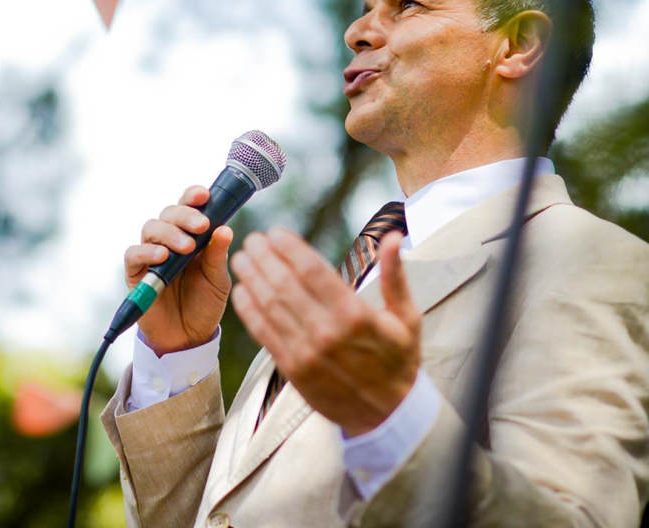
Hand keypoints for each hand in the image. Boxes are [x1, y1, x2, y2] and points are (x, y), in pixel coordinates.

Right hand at [124, 186, 232, 355]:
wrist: (188, 338)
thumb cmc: (204, 304)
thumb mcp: (218, 279)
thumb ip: (217, 255)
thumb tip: (225, 228)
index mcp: (192, 235)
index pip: (188, 207)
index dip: (193, 196)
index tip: (204, 195)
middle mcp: (170, 240)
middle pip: (169, 213)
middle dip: (185, 215)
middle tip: (201, 226)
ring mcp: (151, 255)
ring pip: (151, 228)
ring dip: (169, 233)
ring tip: (187, 247)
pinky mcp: (136, 273)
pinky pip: (133, 254)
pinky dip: (146, 252)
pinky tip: (163, 257)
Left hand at [230, 228, 419, 436]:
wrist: (388, 415)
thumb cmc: (398, 360)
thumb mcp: (407, 317)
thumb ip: (396, 275)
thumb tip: (393, 236)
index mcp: (355, 315)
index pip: (313, 271)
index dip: (290, 249)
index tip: (276, 232)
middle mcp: (327, 332)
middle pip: (285, 286)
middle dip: (264, 258)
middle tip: (253, 240)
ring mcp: (307, 353)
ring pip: (270, 307)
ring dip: (252, 279)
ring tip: (241, 259)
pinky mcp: (293, 370)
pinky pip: (264, 335)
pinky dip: (249, 311)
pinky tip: (241, 292)